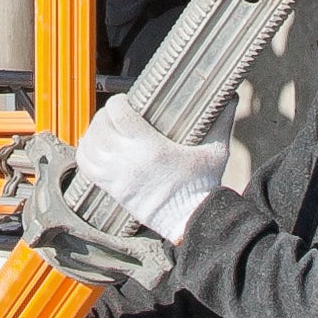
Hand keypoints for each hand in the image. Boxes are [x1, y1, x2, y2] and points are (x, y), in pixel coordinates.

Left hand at [70, 95, 227, 245]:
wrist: (189, 220)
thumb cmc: (202, 186)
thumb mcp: (216, 151)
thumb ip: (222, 121)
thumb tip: (232, 97)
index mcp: (151, 148)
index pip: (118, 114)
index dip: (118, 102)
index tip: (127, 101)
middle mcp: (129, 161)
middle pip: (100, 127)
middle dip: (105, 115)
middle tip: (116, 113)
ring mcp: (118, 177)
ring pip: (89, 145)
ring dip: (94, 132)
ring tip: (106, 127)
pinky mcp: (113, 189)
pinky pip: (86, 167)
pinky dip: (85, 152)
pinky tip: (96, 145)